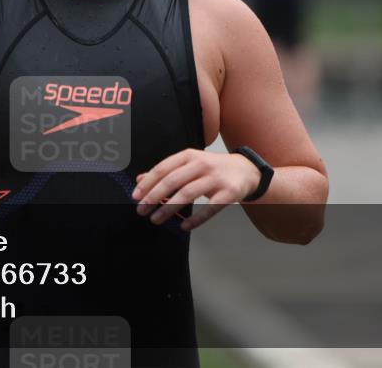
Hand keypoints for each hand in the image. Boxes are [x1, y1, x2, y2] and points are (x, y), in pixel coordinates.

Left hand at [131, 148, 261, 230]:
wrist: (246, 170)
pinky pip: (209, 208)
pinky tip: (184, 226)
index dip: (148, 183)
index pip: (163, 168)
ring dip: (169, 208)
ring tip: (156, 219)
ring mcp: (216, 178)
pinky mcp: (229, 193)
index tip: (136, 196)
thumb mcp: (189, 164)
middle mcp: (202, 164)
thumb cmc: (213, 168)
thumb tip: (140, 180)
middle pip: (173, 180)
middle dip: (154, 196)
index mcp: (189, 155)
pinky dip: (196, 218)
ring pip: (188, 194)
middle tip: (142, 210)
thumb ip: (166, 171)